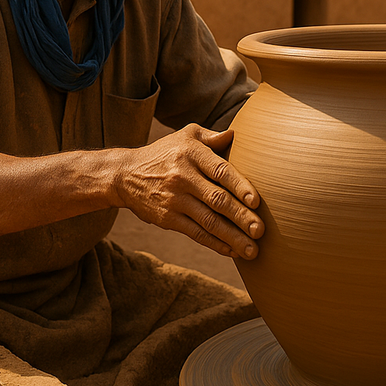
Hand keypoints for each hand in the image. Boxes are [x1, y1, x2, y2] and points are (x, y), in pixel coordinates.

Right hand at [114, 124, 262, 258]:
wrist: (125, 175)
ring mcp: (174, 200)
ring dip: (232, 237)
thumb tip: (236, 134)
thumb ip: (212, 137)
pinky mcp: (167, 219)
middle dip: (241, 217)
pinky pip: (195, 233)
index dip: (239, 186)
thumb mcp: (186, 136)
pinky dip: (215, 244)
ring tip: (252, 250)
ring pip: (208, 221)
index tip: (256, 201)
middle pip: (217, 199)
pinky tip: (232, 251)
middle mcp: (183, 177)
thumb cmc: (166, 153)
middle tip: (260, 231)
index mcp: (191, 153)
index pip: (220, 170)